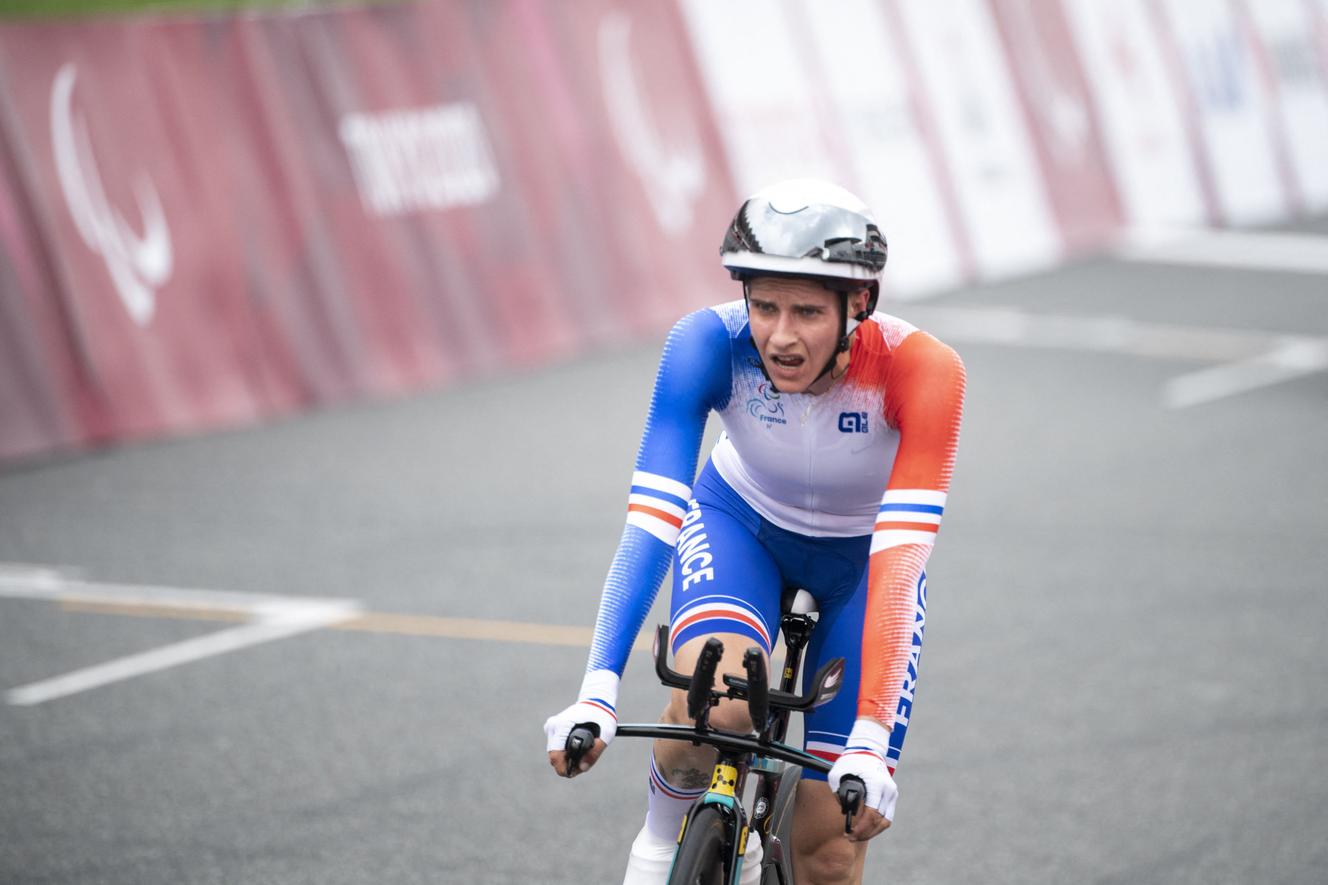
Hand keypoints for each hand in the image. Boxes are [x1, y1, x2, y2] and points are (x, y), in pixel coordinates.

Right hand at [543, 671, 619, 778]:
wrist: (597, 701)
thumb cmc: (602, 715)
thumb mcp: (605, 734)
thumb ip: (595, 753)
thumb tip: (582, 768)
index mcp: (562, 725)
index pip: (555, 755)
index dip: (564, 768)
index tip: (575, 773)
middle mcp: (553, 726)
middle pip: (553, 756)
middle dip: (566, 765)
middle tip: (582, 766)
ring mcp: (551, 726)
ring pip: (553, 752)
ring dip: (565, 760)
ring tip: (582, 759)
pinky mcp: (553, 728)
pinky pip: (555, 746)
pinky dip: (564, 752)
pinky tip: (577, 752)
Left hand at [828, 719, 897, 841]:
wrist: (867, 748)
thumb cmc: (851, 761)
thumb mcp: (838, 775)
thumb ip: (839, 793)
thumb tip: (845, 812)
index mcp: (876, 785)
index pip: (872, 815)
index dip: (861, 828)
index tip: (849, 833)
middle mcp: (888, 790)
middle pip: (879, 822)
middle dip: (864, 833)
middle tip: (850, 837)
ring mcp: (892, 793)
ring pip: (885, 822)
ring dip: (872, 832)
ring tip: (857, 835)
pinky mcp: (892, 795)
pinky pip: (887, 816)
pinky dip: (876, 825)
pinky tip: (865, 828)